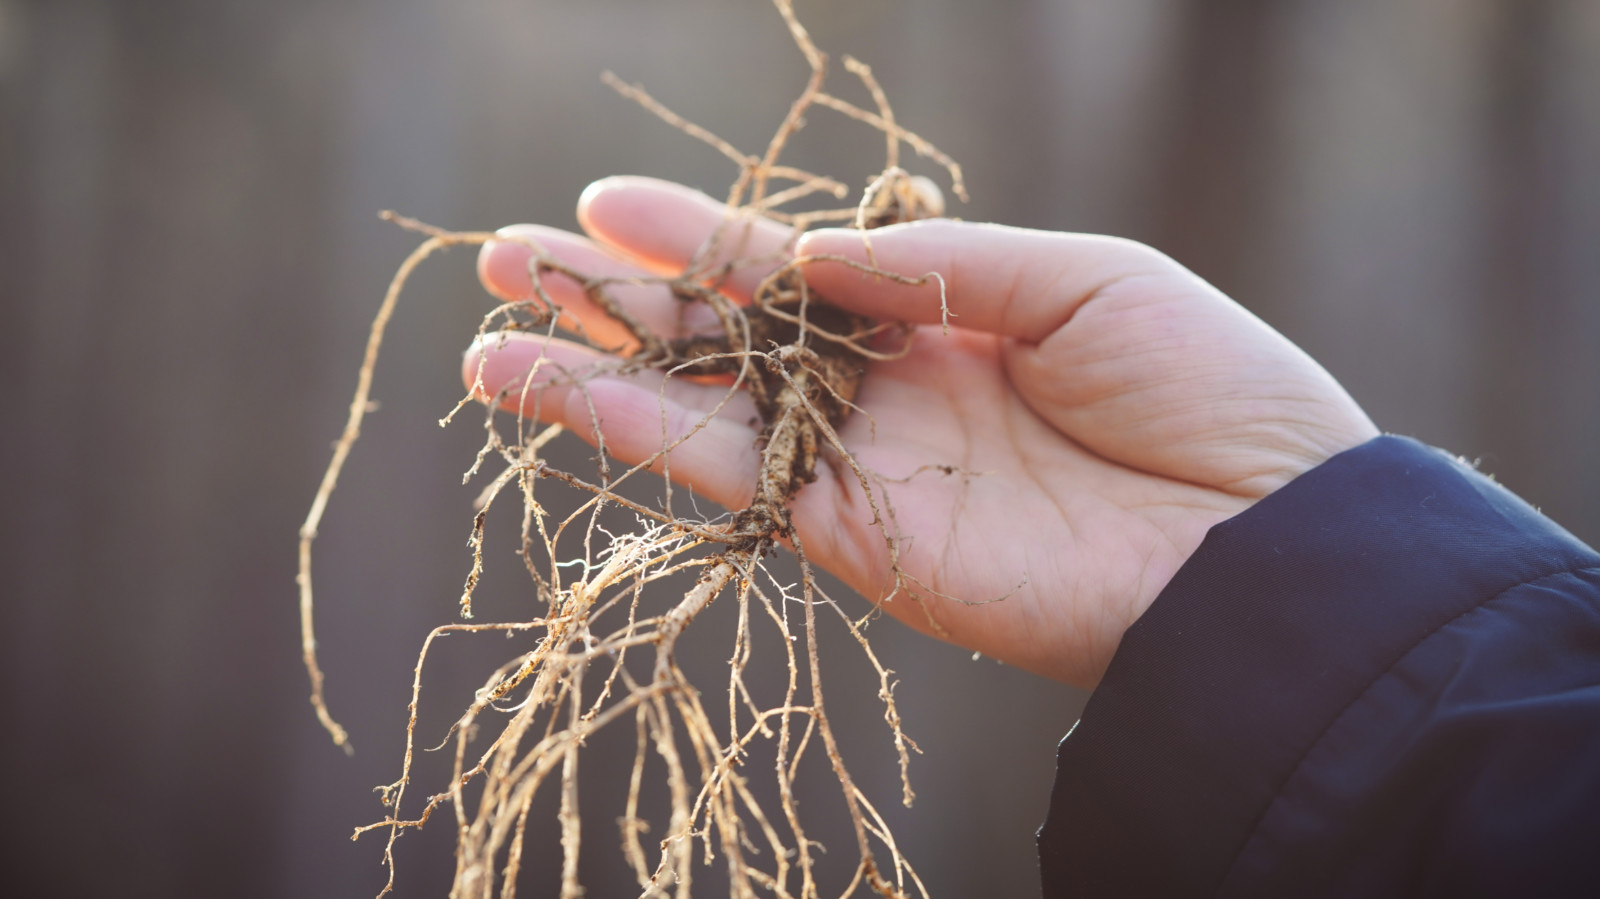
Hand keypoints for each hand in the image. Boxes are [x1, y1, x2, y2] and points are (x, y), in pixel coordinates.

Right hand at [465, 176, 1377, 687]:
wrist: (1262, 539)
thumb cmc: (1204, 389)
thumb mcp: (1082, 276)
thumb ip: (937, 263)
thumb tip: (812, 250)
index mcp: (945, 315)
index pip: (795, 265)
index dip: (702, 234)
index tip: (609, 200)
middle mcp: (888, 389)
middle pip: (723, 336)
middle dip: (617, 297)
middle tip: (507, 253)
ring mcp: (863, 464)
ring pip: (697, 410)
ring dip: (589, 374)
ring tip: (485, 334)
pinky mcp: (853, 536)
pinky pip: (724, 476)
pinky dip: (634, 436)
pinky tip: (551, 395)